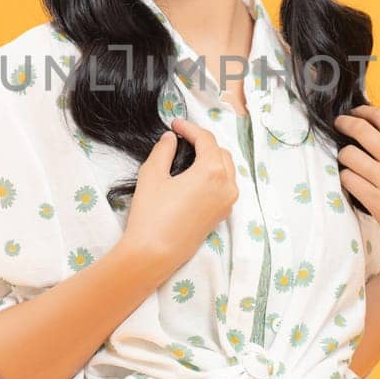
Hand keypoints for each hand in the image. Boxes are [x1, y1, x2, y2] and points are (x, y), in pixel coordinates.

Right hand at [121, 117, 239, 271]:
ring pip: (226, 169)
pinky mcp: (222, 215)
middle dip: (203, 142)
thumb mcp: (152, 175)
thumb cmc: (151, 214)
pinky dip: (214, 175)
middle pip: (220, 152)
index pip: (206, 140)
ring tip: (189, 154)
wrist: (154, 253)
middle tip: (181, 137)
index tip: (175, 125)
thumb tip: (171, 139)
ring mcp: (227, 202)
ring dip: (211, 158)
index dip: (190, 128)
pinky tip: (196, 175)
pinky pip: (225, 186)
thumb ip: (163, 151)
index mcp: (212, 171)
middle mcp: (227, 185)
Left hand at [334, 104, 379, 276]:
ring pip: (348, 154)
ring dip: (344, 156)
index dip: (363, 111)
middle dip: (344, 124)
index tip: (354, 113)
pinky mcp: (376, 201)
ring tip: (348, 162)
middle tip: (338, 125)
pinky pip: (347, 179)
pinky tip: (351, 181)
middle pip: (361, 130)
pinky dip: (345, 178)